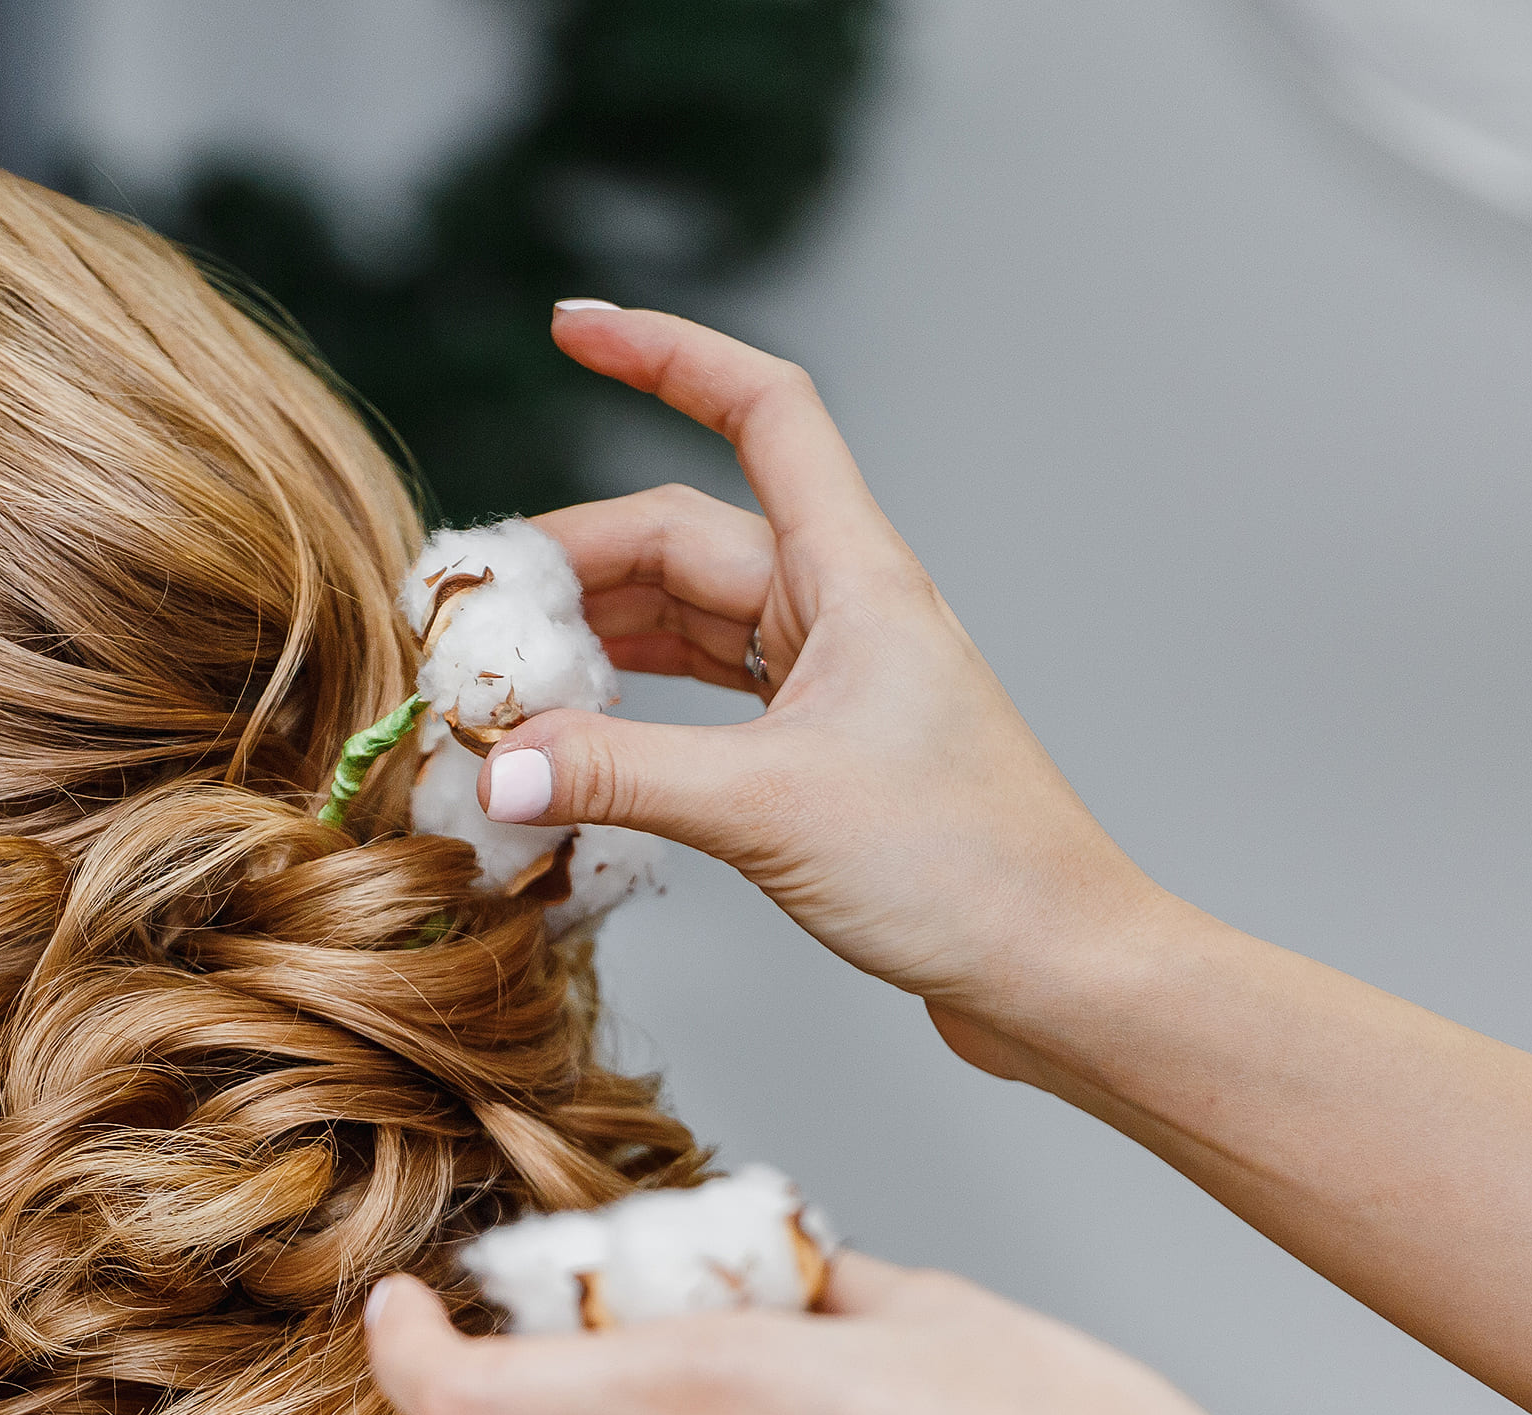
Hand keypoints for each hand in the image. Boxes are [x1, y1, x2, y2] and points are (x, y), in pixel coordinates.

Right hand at [489, 305, 1174, 1037]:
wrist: (1058, 969)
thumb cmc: (965, 870)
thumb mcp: (770, 811)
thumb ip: (622, 778)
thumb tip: (498, 767)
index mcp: (855, 576)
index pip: (763, 412)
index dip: (668, 354)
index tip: (574, 327)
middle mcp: (844, 610)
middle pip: (686, 537)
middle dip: (575, 560)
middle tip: (472, 614)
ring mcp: (834, 681)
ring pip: (689, 619)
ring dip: (598, 636)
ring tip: (506, 675)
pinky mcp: (823, 754)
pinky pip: (705, 695)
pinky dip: (636, 702)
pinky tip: (578, 735)